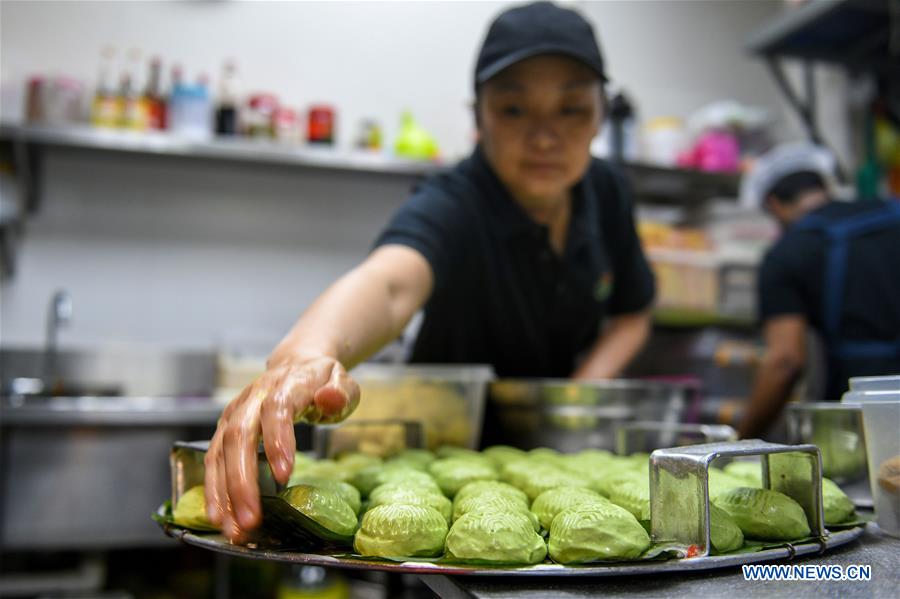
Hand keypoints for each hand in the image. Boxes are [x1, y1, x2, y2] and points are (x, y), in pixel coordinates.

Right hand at [204, 356, 358, 542]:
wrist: (296, 365)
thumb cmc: (321, 381)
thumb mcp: (342, 381)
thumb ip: (340, 392)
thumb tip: (329, 398)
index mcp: (285, 384)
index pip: (277, 409)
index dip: (277, 440)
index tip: (284, 475)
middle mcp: (252, 398)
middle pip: (239, 436)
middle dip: (242, 481)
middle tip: (251, 518)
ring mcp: (234, 413)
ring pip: (220, 452)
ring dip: (223, 492)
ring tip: (233, 528)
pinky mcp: (224, 429)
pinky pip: (213, 460)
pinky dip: (214, 490)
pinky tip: (220, 516)